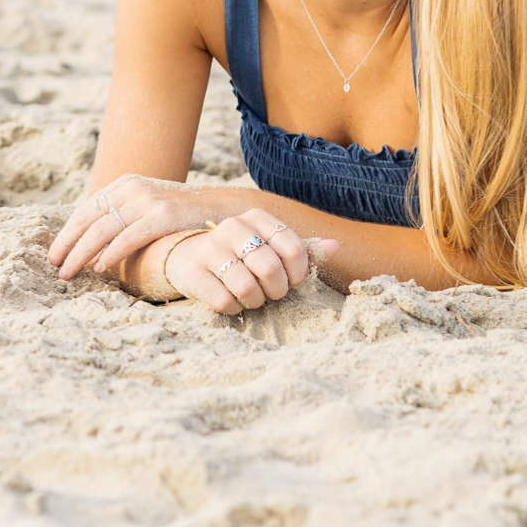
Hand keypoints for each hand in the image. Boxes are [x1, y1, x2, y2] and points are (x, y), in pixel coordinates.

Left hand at [48, 173, 220, 281]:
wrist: (225, 208)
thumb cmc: (185, 216)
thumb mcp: (151, 207)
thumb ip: (126, 216)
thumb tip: (96, 246)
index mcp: (126, 184)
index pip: (87, 209)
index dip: (68, 232)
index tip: (55, 254)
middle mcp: (133, 188)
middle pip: (88, 218)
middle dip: (67, 244)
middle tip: (54, 266)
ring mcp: (147, 200)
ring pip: (101, 229)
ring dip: (81, 254)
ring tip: (68, 273)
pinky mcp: (162, 215)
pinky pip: (127, 237)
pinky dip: (110, 253)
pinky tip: (100, 268)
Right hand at [163, 211, 338, 314]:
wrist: (190, 257)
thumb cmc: (243, 255)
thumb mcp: (272, 247)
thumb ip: (304, 250)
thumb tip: (337, 246)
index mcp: (257, 217)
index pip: (294, 249)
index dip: (299, 273)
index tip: (292, 279)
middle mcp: (232, 227)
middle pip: (271, 269)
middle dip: (277, 290)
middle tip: (272, 291)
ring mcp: (210, 249)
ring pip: (248, 289)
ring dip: (255, 301)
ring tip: (252, 296)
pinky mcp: (193, 272)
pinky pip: (226, 302)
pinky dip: (234, 308)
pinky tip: (231, 299)